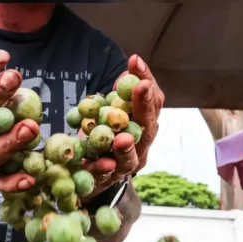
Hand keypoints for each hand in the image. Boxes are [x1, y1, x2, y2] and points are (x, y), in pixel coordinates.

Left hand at [83, 54, 163, 200]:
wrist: (88, 172)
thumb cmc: (104, 135)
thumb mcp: (110, 112)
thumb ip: (118, 96)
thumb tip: (127, 71)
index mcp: (146, 126)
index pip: (154, 102)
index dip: (147, 81)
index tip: (136, 61)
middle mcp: (142, 146)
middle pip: (149, 128)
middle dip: (145, 106)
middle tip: (141, 87)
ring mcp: (127, 166)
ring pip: (132, 157)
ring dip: (127, 147)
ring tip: (123, 139)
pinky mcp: (108, 181)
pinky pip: (106, 175)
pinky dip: (101, 169)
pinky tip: (98, 164)